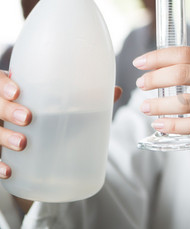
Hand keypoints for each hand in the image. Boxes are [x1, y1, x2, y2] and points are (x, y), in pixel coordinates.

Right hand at [0, 71, 121, 179]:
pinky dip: (0, 165)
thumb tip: (116, 91)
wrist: (42, 146)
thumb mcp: (66, 105)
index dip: (3, 84)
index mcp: (15, 89)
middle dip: (7, 110)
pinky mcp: (1, 152)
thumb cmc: (51, 115)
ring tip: (23, 143)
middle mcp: (3, 108)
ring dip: (4, 137)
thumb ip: (89, 98)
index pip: (0, 80)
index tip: (17, 91)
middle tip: (28, 117)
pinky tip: (9, 171)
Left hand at [134, 46, 189, 202]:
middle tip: (141, 85)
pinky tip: (161, 125)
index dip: (159, 56)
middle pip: (184, 73)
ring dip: (160, 105)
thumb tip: (167, 66)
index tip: (140, 62)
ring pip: (186, 101)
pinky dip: (173, 125)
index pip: (187, 53)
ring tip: (146, 107)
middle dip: (155, 78)